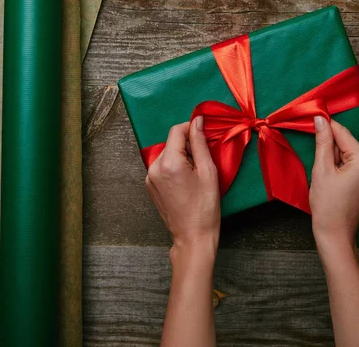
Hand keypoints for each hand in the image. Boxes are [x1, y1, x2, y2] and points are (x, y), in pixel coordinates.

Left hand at [146, 117, 220, 256]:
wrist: (193, 236)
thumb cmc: (204, 208)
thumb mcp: (208, 171)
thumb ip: (200, 143)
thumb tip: (197, 122)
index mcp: (169, 163)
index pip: (176, 130)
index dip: (191, 127)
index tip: (203, 130)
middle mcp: (154, 168)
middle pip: (171, 142)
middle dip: (187, 144)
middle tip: (204, 158)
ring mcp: (149, 178)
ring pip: (167, 154)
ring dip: (181, 156)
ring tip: (195, 173)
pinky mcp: (150, 186)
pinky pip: (162, 166)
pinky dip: (174, 167)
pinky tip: (186, 181)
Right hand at [309, 116, 358, 257]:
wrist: (335, 233)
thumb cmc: (328, 207)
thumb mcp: (321, 170)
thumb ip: (323, 142)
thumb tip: (321, 120)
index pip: (343, 133)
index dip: (325, 127)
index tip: (311, 119)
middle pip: (346, 143)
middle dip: (329, 146)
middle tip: (314, 157)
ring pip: (348, 152)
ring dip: (333, 156)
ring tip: (323, 172)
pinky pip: (352, 163)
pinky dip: (339, 164)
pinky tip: (330, 176)